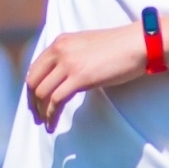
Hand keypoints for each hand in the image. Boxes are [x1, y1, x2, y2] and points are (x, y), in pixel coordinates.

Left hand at [25, 23, 146, 130]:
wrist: (137, 44)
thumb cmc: (117, 48)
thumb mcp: (86, 46)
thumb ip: (71, 57)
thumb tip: (62, 77)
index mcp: (60, 42)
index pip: (35, 68)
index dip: (31, 89)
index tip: (34, 103)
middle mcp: (60, 51)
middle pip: (33, 82)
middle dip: (32, 103)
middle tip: (37, 117)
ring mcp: (68, 63)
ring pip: (42, 93)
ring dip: (41, 112)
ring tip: (45, 124)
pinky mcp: (79, 77)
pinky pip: (56, 100)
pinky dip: (51, 115)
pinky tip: (53, 125)